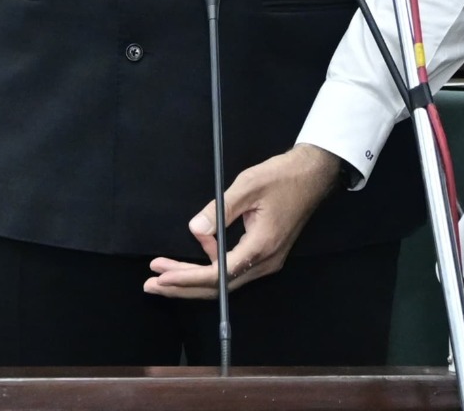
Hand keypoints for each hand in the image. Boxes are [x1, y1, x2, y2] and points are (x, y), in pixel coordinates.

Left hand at [145, 144, 339, 299]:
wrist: (312, 176)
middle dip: (183, 286)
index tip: (162, 277)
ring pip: (225, 279)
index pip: (218, 274)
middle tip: (151, 284)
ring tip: (163, 270)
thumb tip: (195, 230)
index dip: (188, 278)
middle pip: (219, 286)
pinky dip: (211, 264)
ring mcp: (266, 260)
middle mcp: (265, 262)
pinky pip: (233, 267)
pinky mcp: (265, 253)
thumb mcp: (247, 186)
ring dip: (193, 277)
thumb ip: (219, 209)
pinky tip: (198, 249)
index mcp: (261, 247)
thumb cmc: (281, 177)